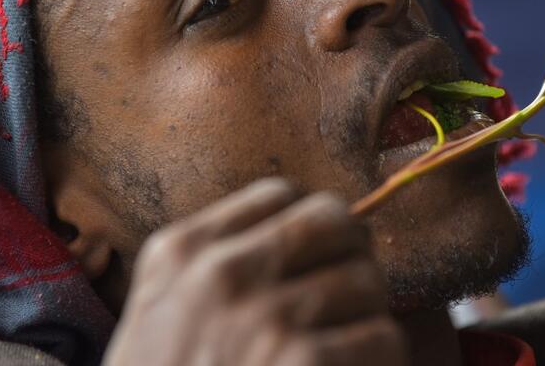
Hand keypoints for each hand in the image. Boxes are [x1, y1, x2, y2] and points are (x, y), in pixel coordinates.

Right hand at [103, 178, 407, 365]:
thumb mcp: (161, 310)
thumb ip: (214, 262)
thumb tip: (303, 235)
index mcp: (181, 251)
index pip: (280, 195)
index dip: (309, 224)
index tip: (314, 257)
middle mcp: (220, 273)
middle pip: (333, 221)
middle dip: (350, 255)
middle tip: (345, 294)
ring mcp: (263, 317)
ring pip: (367, 279)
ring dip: (365, 315)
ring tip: (340, 344)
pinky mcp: (304, 364)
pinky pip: (384, 338)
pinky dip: (377, 361)